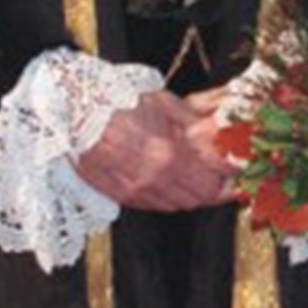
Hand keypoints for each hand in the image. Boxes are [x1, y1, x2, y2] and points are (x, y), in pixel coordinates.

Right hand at [74, 89, 235, 210]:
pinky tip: (167, 181)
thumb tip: (220, 130)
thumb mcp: (165, 103)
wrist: (72, 111)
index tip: (234, 177)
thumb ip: (195, 122)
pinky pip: (150, 205)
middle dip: (211, 190)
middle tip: (217, 177)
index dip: (226, 184)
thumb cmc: (118, 101)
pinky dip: (164, 197)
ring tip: (193, 176)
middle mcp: (154, 180)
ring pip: (174, 205)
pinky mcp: (117, 194)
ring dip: (188, 194)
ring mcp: (134, 190)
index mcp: (170, 156)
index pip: (210, 186)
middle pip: (196, 200)